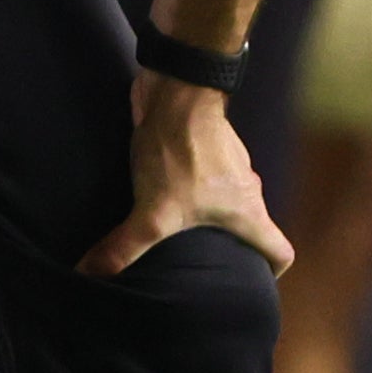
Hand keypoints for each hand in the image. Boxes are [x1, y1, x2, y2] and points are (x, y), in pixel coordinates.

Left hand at [80, 75, 290, 277]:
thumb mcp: (153, 210)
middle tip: (205, 267)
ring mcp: (229, 167)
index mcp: (248, 211)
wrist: (176, 90)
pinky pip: (207, 180)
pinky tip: (163, 196)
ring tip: (179, 234)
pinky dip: (192, 192)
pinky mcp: (207, 149)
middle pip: (253, 229)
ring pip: (228, 203)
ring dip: (209, 218)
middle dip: (233, 249)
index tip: (252, 282)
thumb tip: (90, 274)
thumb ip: (125, 246)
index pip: (280, 251)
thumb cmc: (181, 152)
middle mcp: (246, 190)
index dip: (271, 272)